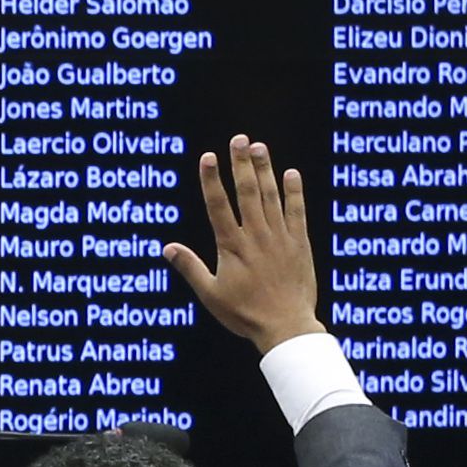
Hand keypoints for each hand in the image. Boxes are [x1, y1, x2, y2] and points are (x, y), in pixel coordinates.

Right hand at [162, 134, 325, 352]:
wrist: (286, 326)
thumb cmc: (245, 314)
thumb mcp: (210, 294)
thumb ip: (190, 267)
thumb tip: (167, 248)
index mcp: (231, 247)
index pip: (218, 205)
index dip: (211, 180)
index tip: (208, 157)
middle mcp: (256, 236)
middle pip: (247, 192)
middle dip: (241, 163)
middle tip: (238, 139)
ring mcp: (280, 237)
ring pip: (271, 196)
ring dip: (264, 170)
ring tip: (258, 147)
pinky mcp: (299, 244)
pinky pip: (296, 211)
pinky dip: (294, 191)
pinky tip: (290, 174)